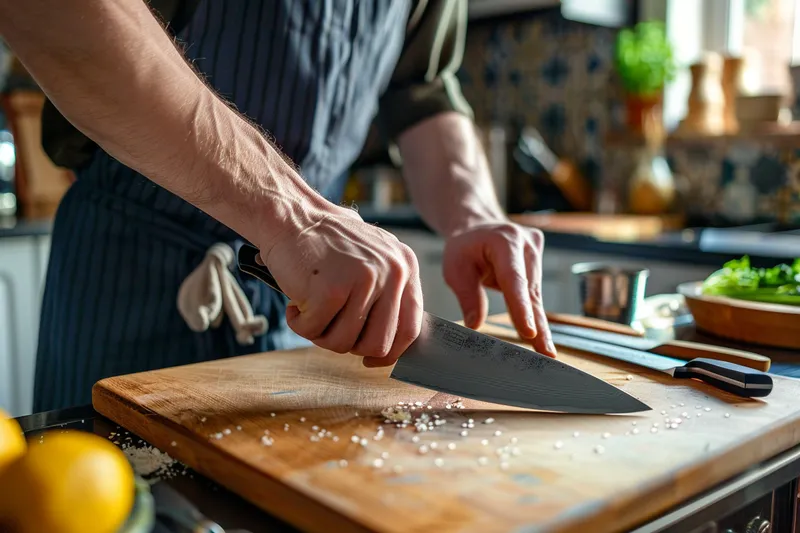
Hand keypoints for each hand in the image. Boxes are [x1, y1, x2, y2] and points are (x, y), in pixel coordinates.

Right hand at [262, 205, 423, 366]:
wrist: (291, 216)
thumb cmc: (326, 245)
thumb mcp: (372, 261)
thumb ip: (388, 296)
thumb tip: (393, 346)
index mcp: (405, 266)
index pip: (410, 328)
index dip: (389, 353)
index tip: (371, 359)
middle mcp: (392, 272)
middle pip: (378, 343)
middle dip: (350, 345)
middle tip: (329, 327)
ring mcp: (363, 280)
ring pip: (344, 343)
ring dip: (320, 334)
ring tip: (310, 309)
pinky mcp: (331, 289)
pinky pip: (315, 332)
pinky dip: (299, 324)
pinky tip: (296, 302)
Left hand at [442, 221, 555, 356]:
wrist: (477, 227)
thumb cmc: (464, 247)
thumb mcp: (455, 269)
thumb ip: (467, 296)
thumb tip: (475, 325)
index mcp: (504, 240)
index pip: (513, 279)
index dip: (521, 307)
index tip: (528, 331)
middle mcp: (526, 243)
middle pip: (530, 291)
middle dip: (536, 324)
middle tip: (545, 353)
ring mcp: (536, 250)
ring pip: (535, 294)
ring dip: (536, 322)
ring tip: (543, 351)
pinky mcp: (539, 259)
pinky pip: (535, 292)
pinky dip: (534, 313)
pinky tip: (539, 337)